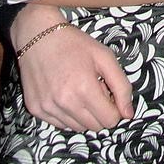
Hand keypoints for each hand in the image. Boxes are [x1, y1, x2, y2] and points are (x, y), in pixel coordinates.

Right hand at [11, 4, 133, 130]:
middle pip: (94, 127)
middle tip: (94, 89)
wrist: (38, 35)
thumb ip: (122, 86)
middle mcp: (65, 103)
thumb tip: (128, 114)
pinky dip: (67, 114)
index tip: (109, 93)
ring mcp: (48, 108)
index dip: (114, 108)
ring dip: (84, 114)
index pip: (110, 120)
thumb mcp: (105, 57)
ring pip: (77, 128)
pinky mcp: (36, 109)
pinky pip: (60, 124)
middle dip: (100, 111)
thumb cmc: (75, 44)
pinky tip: (64, 93)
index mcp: (84, 89)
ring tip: (79, 89)